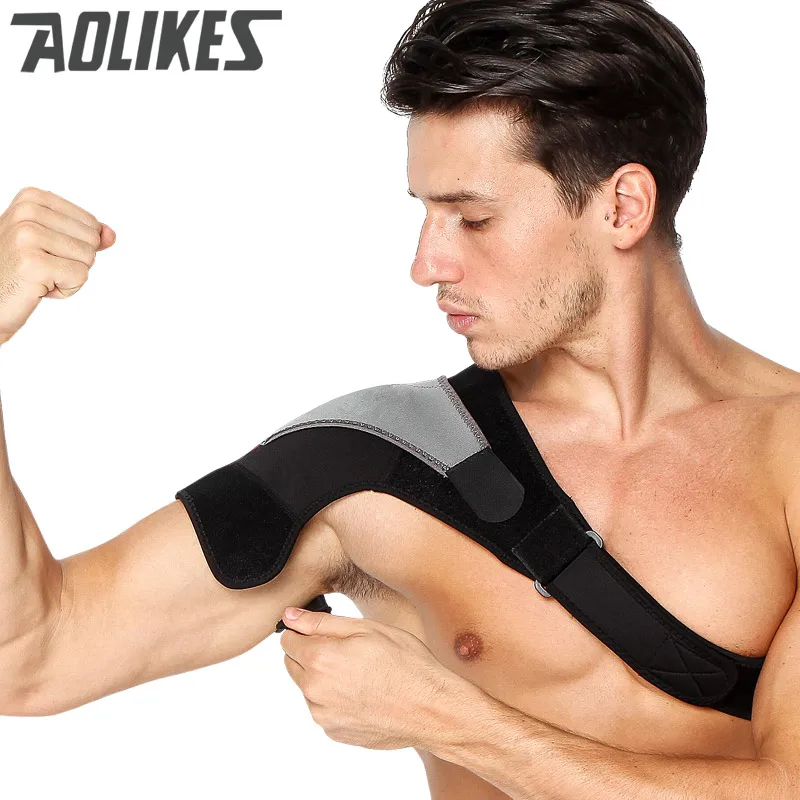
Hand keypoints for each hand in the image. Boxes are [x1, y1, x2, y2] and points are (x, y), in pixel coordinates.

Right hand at [0, 186, 115, 344]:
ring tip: (39, 276)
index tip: (44, 252)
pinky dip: (65, 290)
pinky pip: (80, 277)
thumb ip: (85, 236)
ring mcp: (27, 235)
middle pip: (92, 240)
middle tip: (41, 267)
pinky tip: (39, 288)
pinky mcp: (33, 262)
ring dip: (69, 276)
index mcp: (32, 198)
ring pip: (88, 258)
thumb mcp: (55, 245)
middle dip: (74, 262)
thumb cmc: (21, 271)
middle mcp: (27, 211)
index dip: (76, 246)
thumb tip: (111, 234)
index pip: (90, 223)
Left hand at [279, 606, 459, 750]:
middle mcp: (315, 691)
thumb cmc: (406, 663)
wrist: (431, 709)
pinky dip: (336, 699)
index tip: (324, 631)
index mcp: (320, 660)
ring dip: (324, 677)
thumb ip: (321, 622)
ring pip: (309, 688)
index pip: (287, 640)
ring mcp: (324, 716)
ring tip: (361, 673)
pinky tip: (364, 693)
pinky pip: (324, 709)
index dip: (305, 631)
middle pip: (294, 664)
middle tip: (349, 650)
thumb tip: (290, 615)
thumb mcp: (367, 629)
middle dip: (312, 653)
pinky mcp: (335, 733)